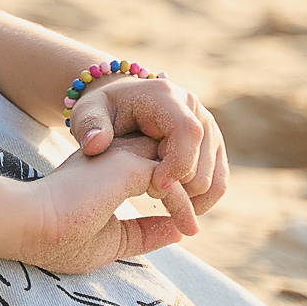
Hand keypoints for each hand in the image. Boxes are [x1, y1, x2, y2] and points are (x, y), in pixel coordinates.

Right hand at [16, 131, 194, 272]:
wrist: (27, 225)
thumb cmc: (56, 237)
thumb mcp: (111, 239)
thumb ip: (143, 232)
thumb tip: (179, 231)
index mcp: (104, 169)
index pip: (149, 169)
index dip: (170, 194)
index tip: (181, 225)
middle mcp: (113, 155)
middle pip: (166, 161)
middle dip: (188, 190)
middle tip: (194, 223)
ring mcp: (120, 157)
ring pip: (172, 167)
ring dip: (191, 196)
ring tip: (193, 227)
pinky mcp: (127, 166)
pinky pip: (172, 181)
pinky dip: (183, 204)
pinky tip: (187, 227)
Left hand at [63, 74, 228, 227]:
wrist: (121, 104)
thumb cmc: (102, 111)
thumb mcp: (87, 112)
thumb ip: (88, 125)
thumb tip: (95, 144)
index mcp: (167, 98)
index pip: (188, 133)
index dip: (176, 165)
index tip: (152, 188)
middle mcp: (196, 110)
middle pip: (203, 163)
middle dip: (176, 187)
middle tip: (145, 191)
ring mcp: (209, 129)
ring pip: (214, 179)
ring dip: (188, 198)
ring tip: (156, 197)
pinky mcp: (213, 147)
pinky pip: (219, 184)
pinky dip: (201, 202)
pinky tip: (174, 207)